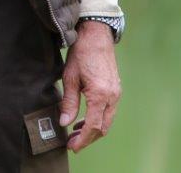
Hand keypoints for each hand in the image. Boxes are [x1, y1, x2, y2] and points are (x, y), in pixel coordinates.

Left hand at [59, 21, 120, 152]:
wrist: (96, 34)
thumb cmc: (81, 53)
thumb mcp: (70, 77)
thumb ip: (69, 103)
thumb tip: (64, 123)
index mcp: (100, 94)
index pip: (93, 126)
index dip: (82, 140)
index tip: (72, 146)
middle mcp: (112, 96)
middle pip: (102, 128)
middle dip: (88, 138)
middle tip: (72, 143)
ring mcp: (116, 93)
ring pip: (107, 121)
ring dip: (93, 130)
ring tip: (75, 133)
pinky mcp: (116, 89)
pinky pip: (108, 111)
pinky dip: (98, 119)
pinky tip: (84, 119)